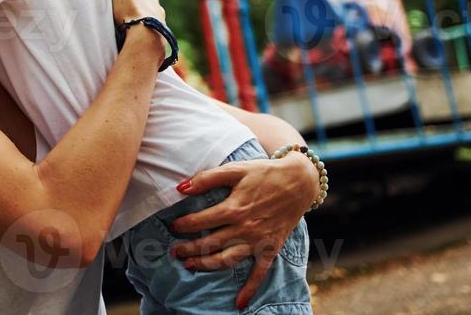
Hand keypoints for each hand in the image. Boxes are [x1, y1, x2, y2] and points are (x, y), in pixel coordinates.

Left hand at [168, 154, 319, 308]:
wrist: (299, 182)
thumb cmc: (264, 173)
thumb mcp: (235, 170)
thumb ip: (208, 178)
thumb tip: (181, 188)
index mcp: (234, 208)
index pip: (201, 221)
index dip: (183, 225)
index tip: (172, 226)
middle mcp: (244, 228)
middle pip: (210, 243)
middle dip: (189, 249)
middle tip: (174, 251)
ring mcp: (258, 241)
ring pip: (227, 260)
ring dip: (206, 265)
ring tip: (189, 266)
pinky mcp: (271, 248)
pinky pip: (260, 273)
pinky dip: (250, 289)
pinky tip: (239, 303)